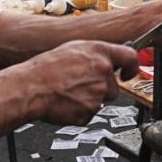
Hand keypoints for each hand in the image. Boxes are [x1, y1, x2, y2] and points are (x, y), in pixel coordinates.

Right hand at [22, 41, 137, 125]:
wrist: (29, 88)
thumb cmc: (45, 69)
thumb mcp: (74, 49)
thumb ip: (97, 55)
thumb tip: (111, 60)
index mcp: (100, 52)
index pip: (130, 56)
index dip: (132, 67)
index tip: (129, 73)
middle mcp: (103, 71)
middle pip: (115, 86)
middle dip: (102, 88)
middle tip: (80, 85)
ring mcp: (98, 92)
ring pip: (102, 100)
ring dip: (90, 98)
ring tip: (70, 92)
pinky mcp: (91, 111)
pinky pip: (91, 112)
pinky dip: (81, 109)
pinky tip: (67, 102)